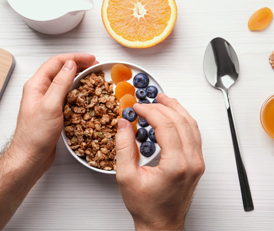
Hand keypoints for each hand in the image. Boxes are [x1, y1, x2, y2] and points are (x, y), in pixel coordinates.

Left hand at [10, 53, 96, 172]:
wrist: (29, 158)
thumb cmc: (35, 135)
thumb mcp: (50, 106)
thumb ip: (60, 83)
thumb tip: (70, 64)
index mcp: (36, 85)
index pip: (56, 62)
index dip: (75, 58)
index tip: (90, 58)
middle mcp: (40, 91)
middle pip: (60, 70)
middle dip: (78, 65)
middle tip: (94, 65)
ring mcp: (46, 102)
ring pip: (64, 83)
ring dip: (78, 77)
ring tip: (92, 77)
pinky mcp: (52, 112)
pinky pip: (65, 96)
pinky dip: (76, 92)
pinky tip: (84, 95)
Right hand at [116, 93, 204, 229]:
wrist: (161, 224)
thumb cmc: (147, 207)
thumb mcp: (126, 177)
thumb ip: (124, 147)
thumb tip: (123, 124)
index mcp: (176, 165)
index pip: (166, 125)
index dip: (150, 111)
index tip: (137, 108)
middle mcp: (191, 162)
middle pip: (181, 121)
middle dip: (163, 106)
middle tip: (148, 100)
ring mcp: (197, 163)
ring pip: (192, 125)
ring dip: (177, 109)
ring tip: (163, 100)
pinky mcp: (196, 163)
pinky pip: (194, 135)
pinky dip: (183, 120)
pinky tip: (174, 115)